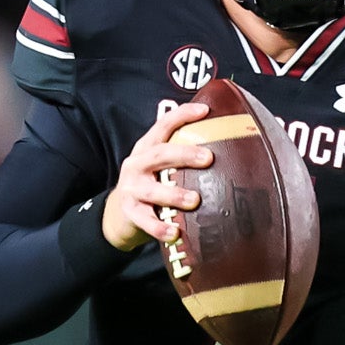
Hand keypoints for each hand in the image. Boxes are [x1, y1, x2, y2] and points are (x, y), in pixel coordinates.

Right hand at [103, 99, 215, 251]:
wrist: (120, 214)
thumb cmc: (151, 184)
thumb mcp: (161, 166)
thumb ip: (182, 154)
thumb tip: (224, 142)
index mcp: (147, 148)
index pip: (163, 126)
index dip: (182, 116)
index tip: (205, 111)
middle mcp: (137, 164)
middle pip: (159, 155)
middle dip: (184, 155)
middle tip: (208, 158)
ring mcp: (132, 188)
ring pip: (152, 190)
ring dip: (174, 195)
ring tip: (194, 200)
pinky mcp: (131, 212)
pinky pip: (146, 221)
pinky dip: (160, 228)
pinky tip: (175, 233)